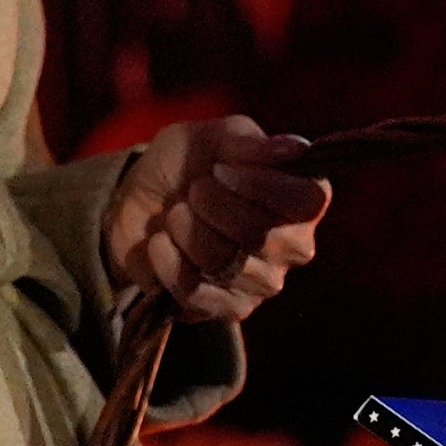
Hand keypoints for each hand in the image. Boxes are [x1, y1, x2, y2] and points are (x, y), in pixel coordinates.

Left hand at [104, 115, 331, 322]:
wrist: (138, 202)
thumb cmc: (185, 165)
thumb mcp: (209, 137)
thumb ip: (248, 141)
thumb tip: (295, 150)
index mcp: (301, 199)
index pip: (306, 202)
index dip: (259, 185)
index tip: (220, 168)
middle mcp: (293, 245)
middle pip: (260, 235)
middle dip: (211, 205)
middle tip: (192, 191)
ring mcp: (263, 282)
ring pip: (223, 263)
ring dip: (185, 230)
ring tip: (176, 215)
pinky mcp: (229, 308)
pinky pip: (197, 291)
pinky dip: (168, 262)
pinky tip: (161, 243)